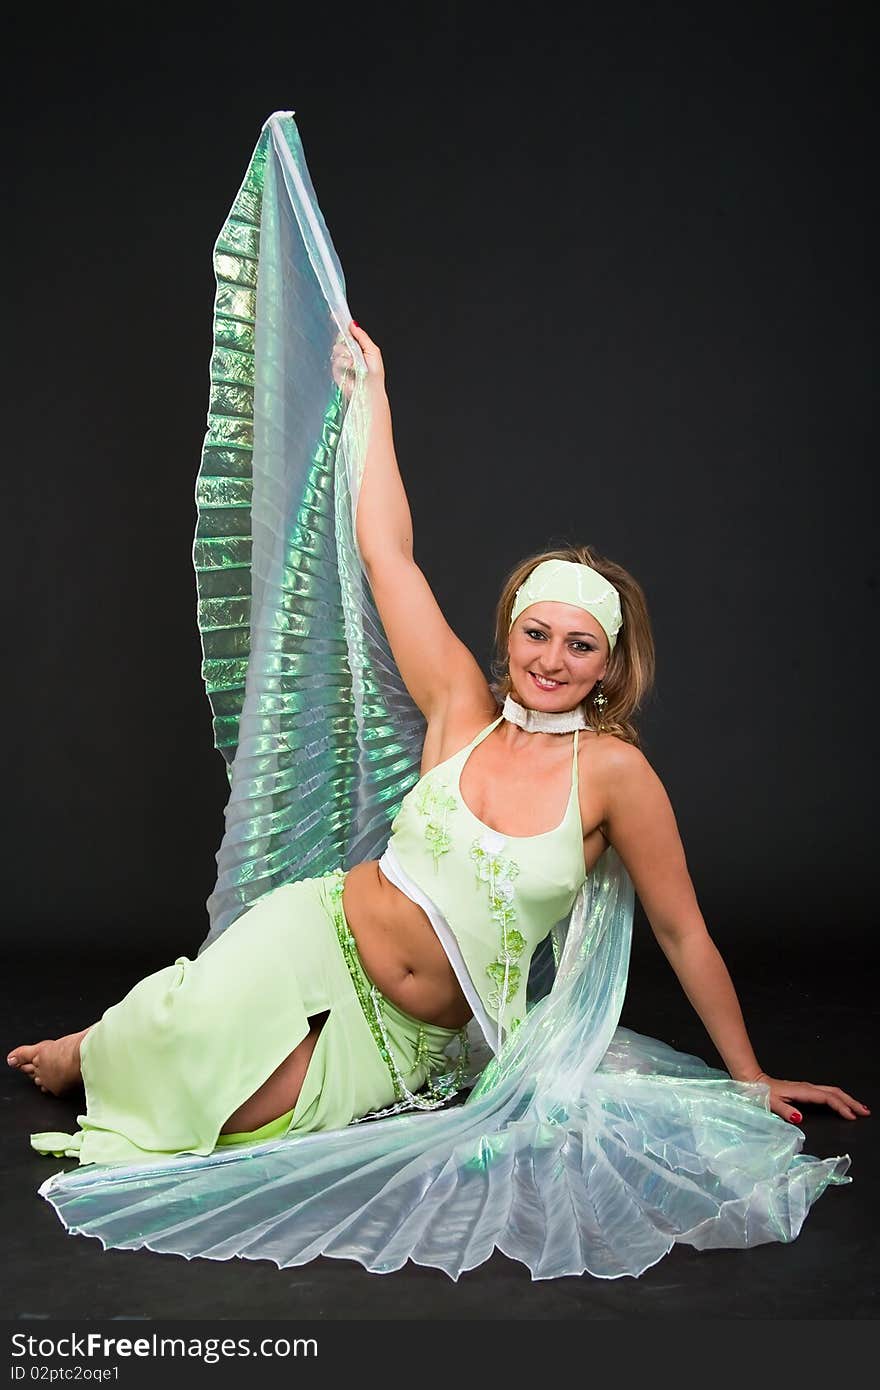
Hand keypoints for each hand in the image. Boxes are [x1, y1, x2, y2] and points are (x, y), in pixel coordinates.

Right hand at [330, 321, 384, 399]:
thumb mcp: (373, 350)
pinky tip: (350, 367)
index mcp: (359, 347)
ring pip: (337, 349)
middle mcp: (350, 353)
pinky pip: (335, 361)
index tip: (336, 317)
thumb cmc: (375, 373)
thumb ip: (362, 336)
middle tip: (352, 348)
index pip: (348, 333)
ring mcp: (343, 362)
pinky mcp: (337, 371)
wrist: (370, 390)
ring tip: (354, 362)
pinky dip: (343, 363)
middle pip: (340, 339)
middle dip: (345, 341)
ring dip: (346, 353)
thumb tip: (353, 324)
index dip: (343, 326)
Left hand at [748, 1071, 870, 1125]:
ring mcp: (807, 1088)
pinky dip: (838, 1098)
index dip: (840, 1107)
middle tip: (865, 1112)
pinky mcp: (805, 1090)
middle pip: (835, 1092)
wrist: (754, 1081)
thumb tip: (800, 1118)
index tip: (851, 1117)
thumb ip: (785, 1110)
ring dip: (847, 1099)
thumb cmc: (762, 1093)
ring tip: (860, 1108)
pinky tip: (842, 1104)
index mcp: (802, 1091)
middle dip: (851, 1102)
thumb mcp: (771, 1103)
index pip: (827, 1098)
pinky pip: (826, 1093)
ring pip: (832, 1091)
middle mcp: (807, 1088)